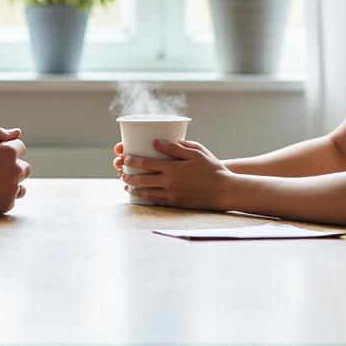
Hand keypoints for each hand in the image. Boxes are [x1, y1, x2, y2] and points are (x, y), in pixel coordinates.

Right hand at [0, 126, 30, 216]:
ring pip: (19, 183)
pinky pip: (11, 197)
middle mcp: (15, 171)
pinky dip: (3, 195)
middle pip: (23, 166)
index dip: (6, 149)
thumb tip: (16, 132)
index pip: (19, 147)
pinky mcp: (7, 204)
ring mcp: (12, 189)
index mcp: (8, 152)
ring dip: (10, 181)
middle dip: (12, 166)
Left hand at [115, 139, 231, 209]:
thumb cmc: (212, 168)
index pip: (146, 163)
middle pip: (142, 179)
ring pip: (147, 192)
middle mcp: (169, 182)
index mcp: (173, 168)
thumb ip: (176, 147)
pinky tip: (142, 195)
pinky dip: (146, 198)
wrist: (224, 190)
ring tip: (126, 185)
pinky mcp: (176, 203)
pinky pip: (157, 201)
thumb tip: (156, 142)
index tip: (125, 157)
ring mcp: (172, 194)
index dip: (133, 160)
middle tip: (121, 172)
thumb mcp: (196, 152)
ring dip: (134, 188)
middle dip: (129, 175)